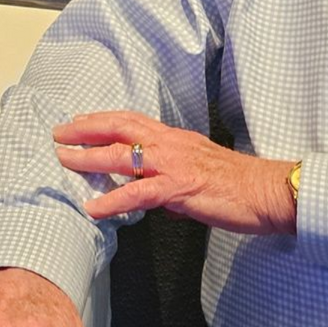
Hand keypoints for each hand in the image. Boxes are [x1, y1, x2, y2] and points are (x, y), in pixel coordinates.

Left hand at [53, 112, 295, 234]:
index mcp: (176, 139)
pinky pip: (138, 193)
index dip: (103, 119)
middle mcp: (171, 144)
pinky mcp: (179, 188)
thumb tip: (161, 202)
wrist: (268, 190)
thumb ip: (175, 184)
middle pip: (120, 128)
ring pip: (123, 155)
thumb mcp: (201, 174)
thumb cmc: (240, 185)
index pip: (132, 121)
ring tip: (65, 161)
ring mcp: (174, 164)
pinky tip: (94, 207)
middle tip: (59, 133)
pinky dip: (112, 199)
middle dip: (86, 129)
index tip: (79, 120)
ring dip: (90, 157)